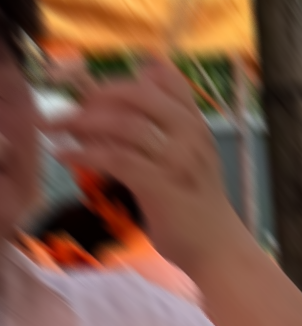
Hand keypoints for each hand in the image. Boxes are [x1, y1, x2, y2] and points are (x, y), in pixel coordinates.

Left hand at [48, 58, 249, 276]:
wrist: (218, 247)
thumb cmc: (198, 203)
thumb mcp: (190, 154)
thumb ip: (170, 121)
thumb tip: (145, 78)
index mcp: (198, 125)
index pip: (167, 80)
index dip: (126, 79)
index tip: (97, 93)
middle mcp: (191, 136)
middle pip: (139, 95)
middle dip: (96, 97)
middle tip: (71, 111)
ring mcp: (178, 160)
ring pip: (123, 125)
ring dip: (82, 124)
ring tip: (58, 131)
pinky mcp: (160, 185)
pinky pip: (115, 158)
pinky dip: (83, 154)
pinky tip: (65, 156)